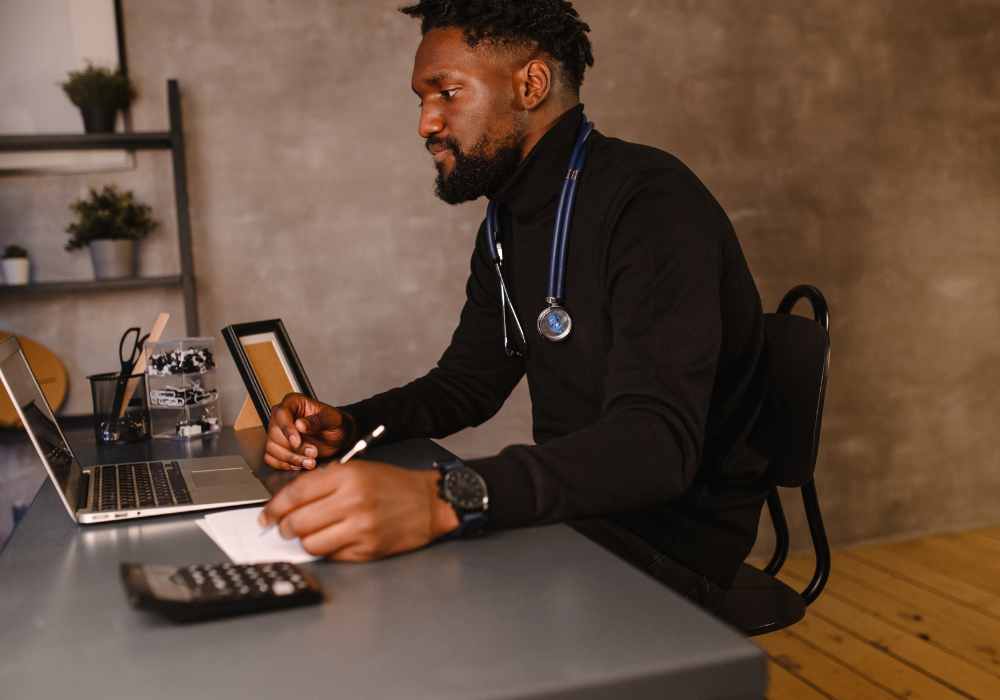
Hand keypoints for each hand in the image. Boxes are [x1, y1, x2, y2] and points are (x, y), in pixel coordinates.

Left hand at [257, 461, 459, 559]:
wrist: (429, 503)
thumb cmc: (393, 485)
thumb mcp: (358, 470)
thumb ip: (323, 483)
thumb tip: (287, 503)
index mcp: (347, 476)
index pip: (295, 494)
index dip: (274, 508)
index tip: (266, 516)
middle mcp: (353, 501)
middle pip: (298, 522)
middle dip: (285, 528)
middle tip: (286, 527)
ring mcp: (361, 528)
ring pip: (311, 544)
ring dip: (306, 541)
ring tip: (315, 533)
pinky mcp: (368, 549)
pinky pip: (332, 556)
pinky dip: (328, 550)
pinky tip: (337, 539)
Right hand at [264, 393, 355, 470]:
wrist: (339, 437)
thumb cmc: (336, 423)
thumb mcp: (333, 419)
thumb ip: (318, 420)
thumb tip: (300, 424)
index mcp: (293, 402)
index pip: (281, 413)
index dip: (287, 429)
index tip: (297, 442)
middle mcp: (282, 416)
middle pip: (274, 433)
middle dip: (293, 448)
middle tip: (313, 453)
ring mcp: (279, 432)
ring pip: (271, 447)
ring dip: (290, 458)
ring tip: (311, 461)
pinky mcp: (278, 447)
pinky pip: (271, 458)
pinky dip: (284, 464)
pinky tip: (300, 463)